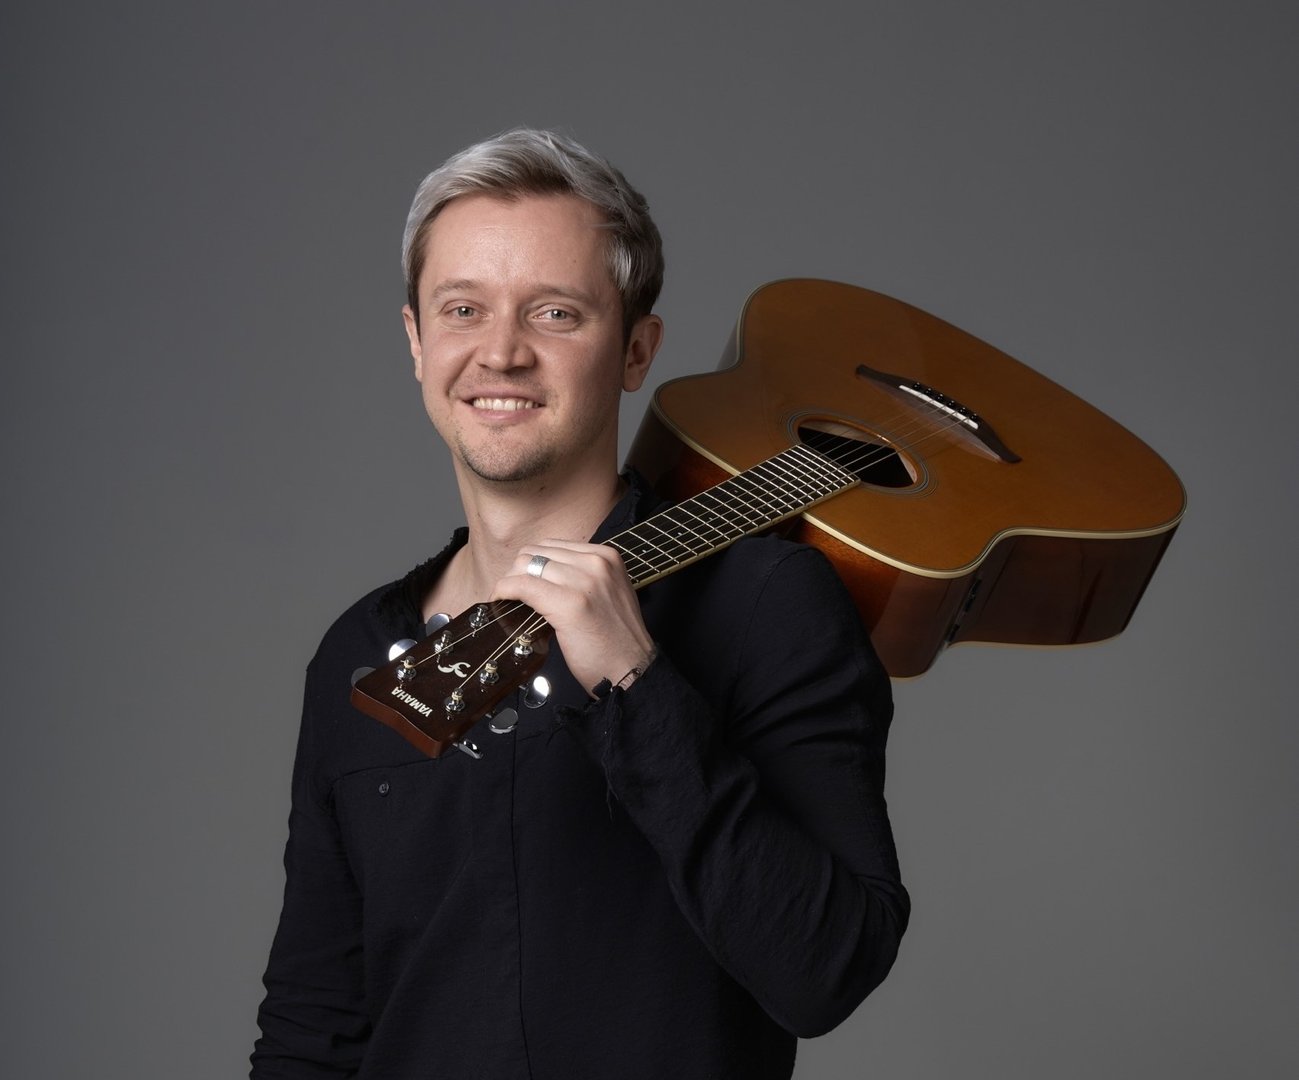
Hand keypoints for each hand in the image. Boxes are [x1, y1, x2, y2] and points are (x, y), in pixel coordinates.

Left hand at [490, 540, 654, 694]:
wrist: (633, 670)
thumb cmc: (617, 640)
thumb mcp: (609, 592)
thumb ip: (584, 576)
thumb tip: (544, 573)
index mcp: (607, 556)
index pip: (552, 545)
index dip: (532, 563)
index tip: (525, 581)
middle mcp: (597, 563)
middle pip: (536, 552)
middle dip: (517, 571)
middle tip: (514, 595)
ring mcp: (584, 582)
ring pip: (525, 566)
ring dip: (509, 582)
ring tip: (509, 600)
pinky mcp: (569, 604)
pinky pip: (522, 586)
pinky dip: (504, 590)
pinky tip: (501, 601)